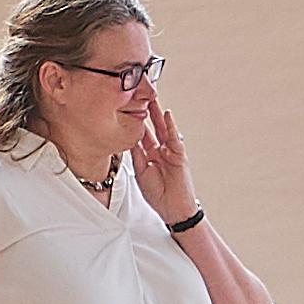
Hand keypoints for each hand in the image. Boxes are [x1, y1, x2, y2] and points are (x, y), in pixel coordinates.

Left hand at [133, 101, 199, 225]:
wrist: (172, 209)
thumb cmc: (158, 195)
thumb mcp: (140, 172)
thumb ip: (136, 154)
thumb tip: (128, 138)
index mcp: (148, 154)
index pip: (139, 133)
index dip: (132, 120)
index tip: (124, 107)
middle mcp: (159, 150)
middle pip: (150, 127)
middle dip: (145, 111)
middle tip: (138, 94)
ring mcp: (169, 152)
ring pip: (162, 129)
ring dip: (157, 113)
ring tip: (152, 98)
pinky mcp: (179, 156)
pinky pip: (174, 138)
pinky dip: (170, 126)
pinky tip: (166, 115)